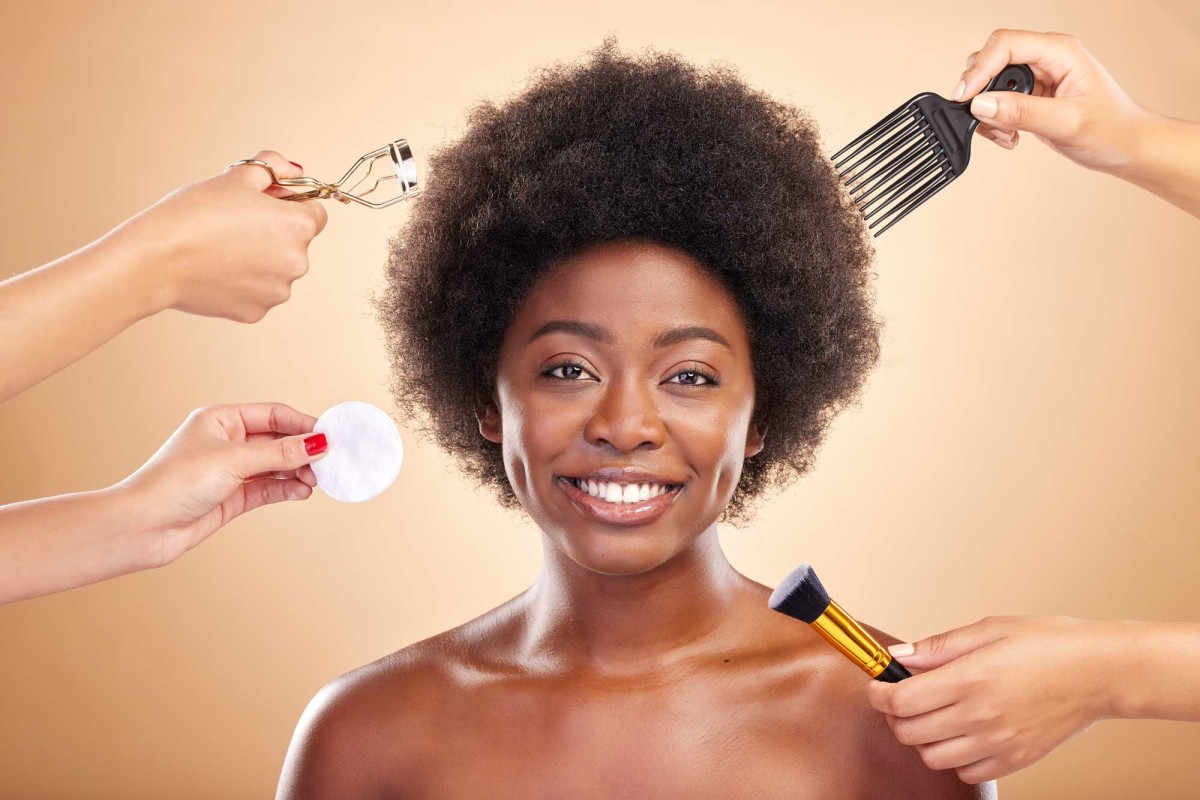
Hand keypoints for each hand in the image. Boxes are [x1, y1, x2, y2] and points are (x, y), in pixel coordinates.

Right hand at [112, 149, 328, 322]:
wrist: (156, 258)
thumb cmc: (194, 213)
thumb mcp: (235, 176)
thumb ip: (273, 167)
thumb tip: (294, 170)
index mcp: (299, 227)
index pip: (315, 212)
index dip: (291, 204)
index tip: (266, 204)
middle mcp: (298, 263)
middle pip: (296, 243)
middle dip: (274, 233)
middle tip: (234, 224)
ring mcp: (277, 292)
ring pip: (277, 270)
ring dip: (260, 259)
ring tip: (221, 248)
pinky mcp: (255, 312)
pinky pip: (257, 293)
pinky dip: (242, 284)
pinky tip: (216, 271)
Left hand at [116, 402, 328, 566]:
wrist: (142, 527)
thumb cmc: (175, 483)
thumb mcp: (234, 460)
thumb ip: (279, 453)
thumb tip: (318, 443)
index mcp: (222, 420)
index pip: (274, 414)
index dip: (303, 425)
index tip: (330, 436)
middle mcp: (227, 442)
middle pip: (278, 441)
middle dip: (303, 452)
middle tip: (328, 463)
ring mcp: (230, 471)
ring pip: (276, 467)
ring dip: (297, 473)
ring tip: (315, 481)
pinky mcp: (232, 497)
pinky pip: (268, 488)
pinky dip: (286, 489)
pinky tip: (301, 492)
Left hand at [865, 615, 1117, 783]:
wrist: (1100, 673)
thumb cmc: (1046, 643)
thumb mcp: (988, 630)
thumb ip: (937, 648)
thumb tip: (897, 656)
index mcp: (969, 679)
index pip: (900, 700)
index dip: (878, 694)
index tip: (877, 686)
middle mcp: (980, 716)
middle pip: (909, 732)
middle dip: (895, 716)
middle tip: (902, 699)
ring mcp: (998, 744)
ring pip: (932, 757)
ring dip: (922, 738)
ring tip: (934, 715)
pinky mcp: (1015, 761)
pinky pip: (965, 772)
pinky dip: (954, 757)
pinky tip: (963, 733)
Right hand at [952, 29, 1147, 171]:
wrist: (1126, 145)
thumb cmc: (1111, 129)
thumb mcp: (1066, 122)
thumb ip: (1022, 112)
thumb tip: (981, 104)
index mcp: (1060, 51)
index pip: (1005, 45)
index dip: (980, 69)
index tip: (965, 98)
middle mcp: (1046, 58)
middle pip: (992, 60)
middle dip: (981, 93)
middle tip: (987, 121)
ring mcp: (1037, 76)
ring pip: (990, 83)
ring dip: (988, 111)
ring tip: (1006, 133)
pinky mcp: (1031, 95)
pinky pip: (997, 101)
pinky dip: (995, 121)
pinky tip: (1011, 136)